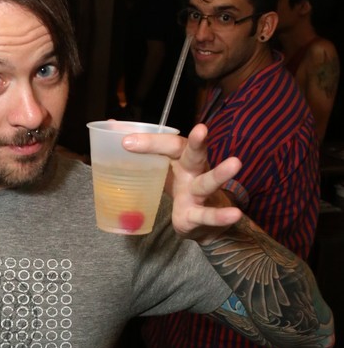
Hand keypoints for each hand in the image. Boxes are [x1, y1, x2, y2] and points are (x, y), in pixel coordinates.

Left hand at [122, 122, 242, 242]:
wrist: (199, 222)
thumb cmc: (179, 187)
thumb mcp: (160, 168)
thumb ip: (138, 148)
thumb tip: (111, 125)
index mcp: (179, 159)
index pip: (166, 144)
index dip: (149, 142)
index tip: (126, 141)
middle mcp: (193, 171)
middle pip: (194, 154)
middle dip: (197, 142)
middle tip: (201, 129)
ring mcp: (199, 192)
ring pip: (209, 181)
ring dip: (220, 173)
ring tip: (235, 163)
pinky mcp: (199, 215)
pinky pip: (210, 215)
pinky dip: (221, 216)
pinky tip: (234, 214)